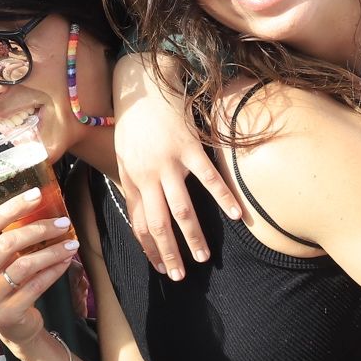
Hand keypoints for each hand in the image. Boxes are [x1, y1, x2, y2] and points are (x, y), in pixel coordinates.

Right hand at [0, 191, 77, 348]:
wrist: (13, 325)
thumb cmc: (7, 283)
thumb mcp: (0, 260)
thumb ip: (8, 237)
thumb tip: (39, 205)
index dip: (12, 207)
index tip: (37, 195)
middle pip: (7, 243)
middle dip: (39, 229)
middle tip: (62, 223)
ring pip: (24, 265)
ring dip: (52, 251)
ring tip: (72, 243)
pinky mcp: (6, 313)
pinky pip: (36, 285)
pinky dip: (54, 271)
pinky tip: (66, 261)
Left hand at [110, 54, 240, 279]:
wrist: (143, 84)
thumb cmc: (135, 122)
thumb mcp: (125, 155)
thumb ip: (135, 185)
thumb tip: (142, 214)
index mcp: (132, 179)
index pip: (139, 223)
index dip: (149, 248)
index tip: (159, 268)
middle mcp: (148, 175)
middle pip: (158, 223)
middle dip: (168, 253)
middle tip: (179, 276)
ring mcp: (170, 162)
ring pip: (181, 208)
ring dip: (192, 236)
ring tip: (203, 257)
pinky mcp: (189, 147)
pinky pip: (208, 177)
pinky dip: (222, 197)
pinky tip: (235, 214)